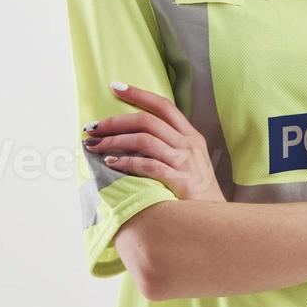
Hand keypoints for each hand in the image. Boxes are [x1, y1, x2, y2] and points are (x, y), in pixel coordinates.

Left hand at [82, 81, 225, 201]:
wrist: (214, 220)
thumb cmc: (195, 193)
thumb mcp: (187, 162)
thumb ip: (168, 147)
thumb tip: (132, 138)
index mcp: (190, 136)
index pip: (163, 106)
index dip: (139, 94)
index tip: (115, 87)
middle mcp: (189, 143)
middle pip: (148, 120)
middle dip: (115, 121)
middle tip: (92, 128)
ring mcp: (185, 161)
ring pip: (144, 139)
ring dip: (114, 141)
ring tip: (94, 146)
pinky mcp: (180, 180)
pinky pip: (148, 165)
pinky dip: (126, 162)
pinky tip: (110, 163)